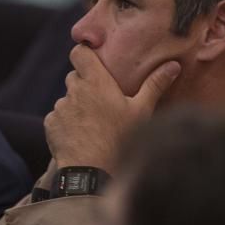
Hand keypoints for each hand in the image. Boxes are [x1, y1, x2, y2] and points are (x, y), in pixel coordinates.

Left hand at [45, 45, 180, 172]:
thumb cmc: (119, 139)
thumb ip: (155, 85)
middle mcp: (74, 90)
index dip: (84, 54)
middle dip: (85, 84)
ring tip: (93, 123)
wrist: (91, 172)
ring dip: (76, 105)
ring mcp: (60, 107)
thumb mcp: (142, 111)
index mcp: (96, 82)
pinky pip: (57, 117)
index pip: (79, 52)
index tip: (94, 61)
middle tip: (101, 100)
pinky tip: (80, 136)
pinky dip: (66, 123)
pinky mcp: (50, 124)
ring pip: (67, 99)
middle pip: (74, 76)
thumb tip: (173, 65)